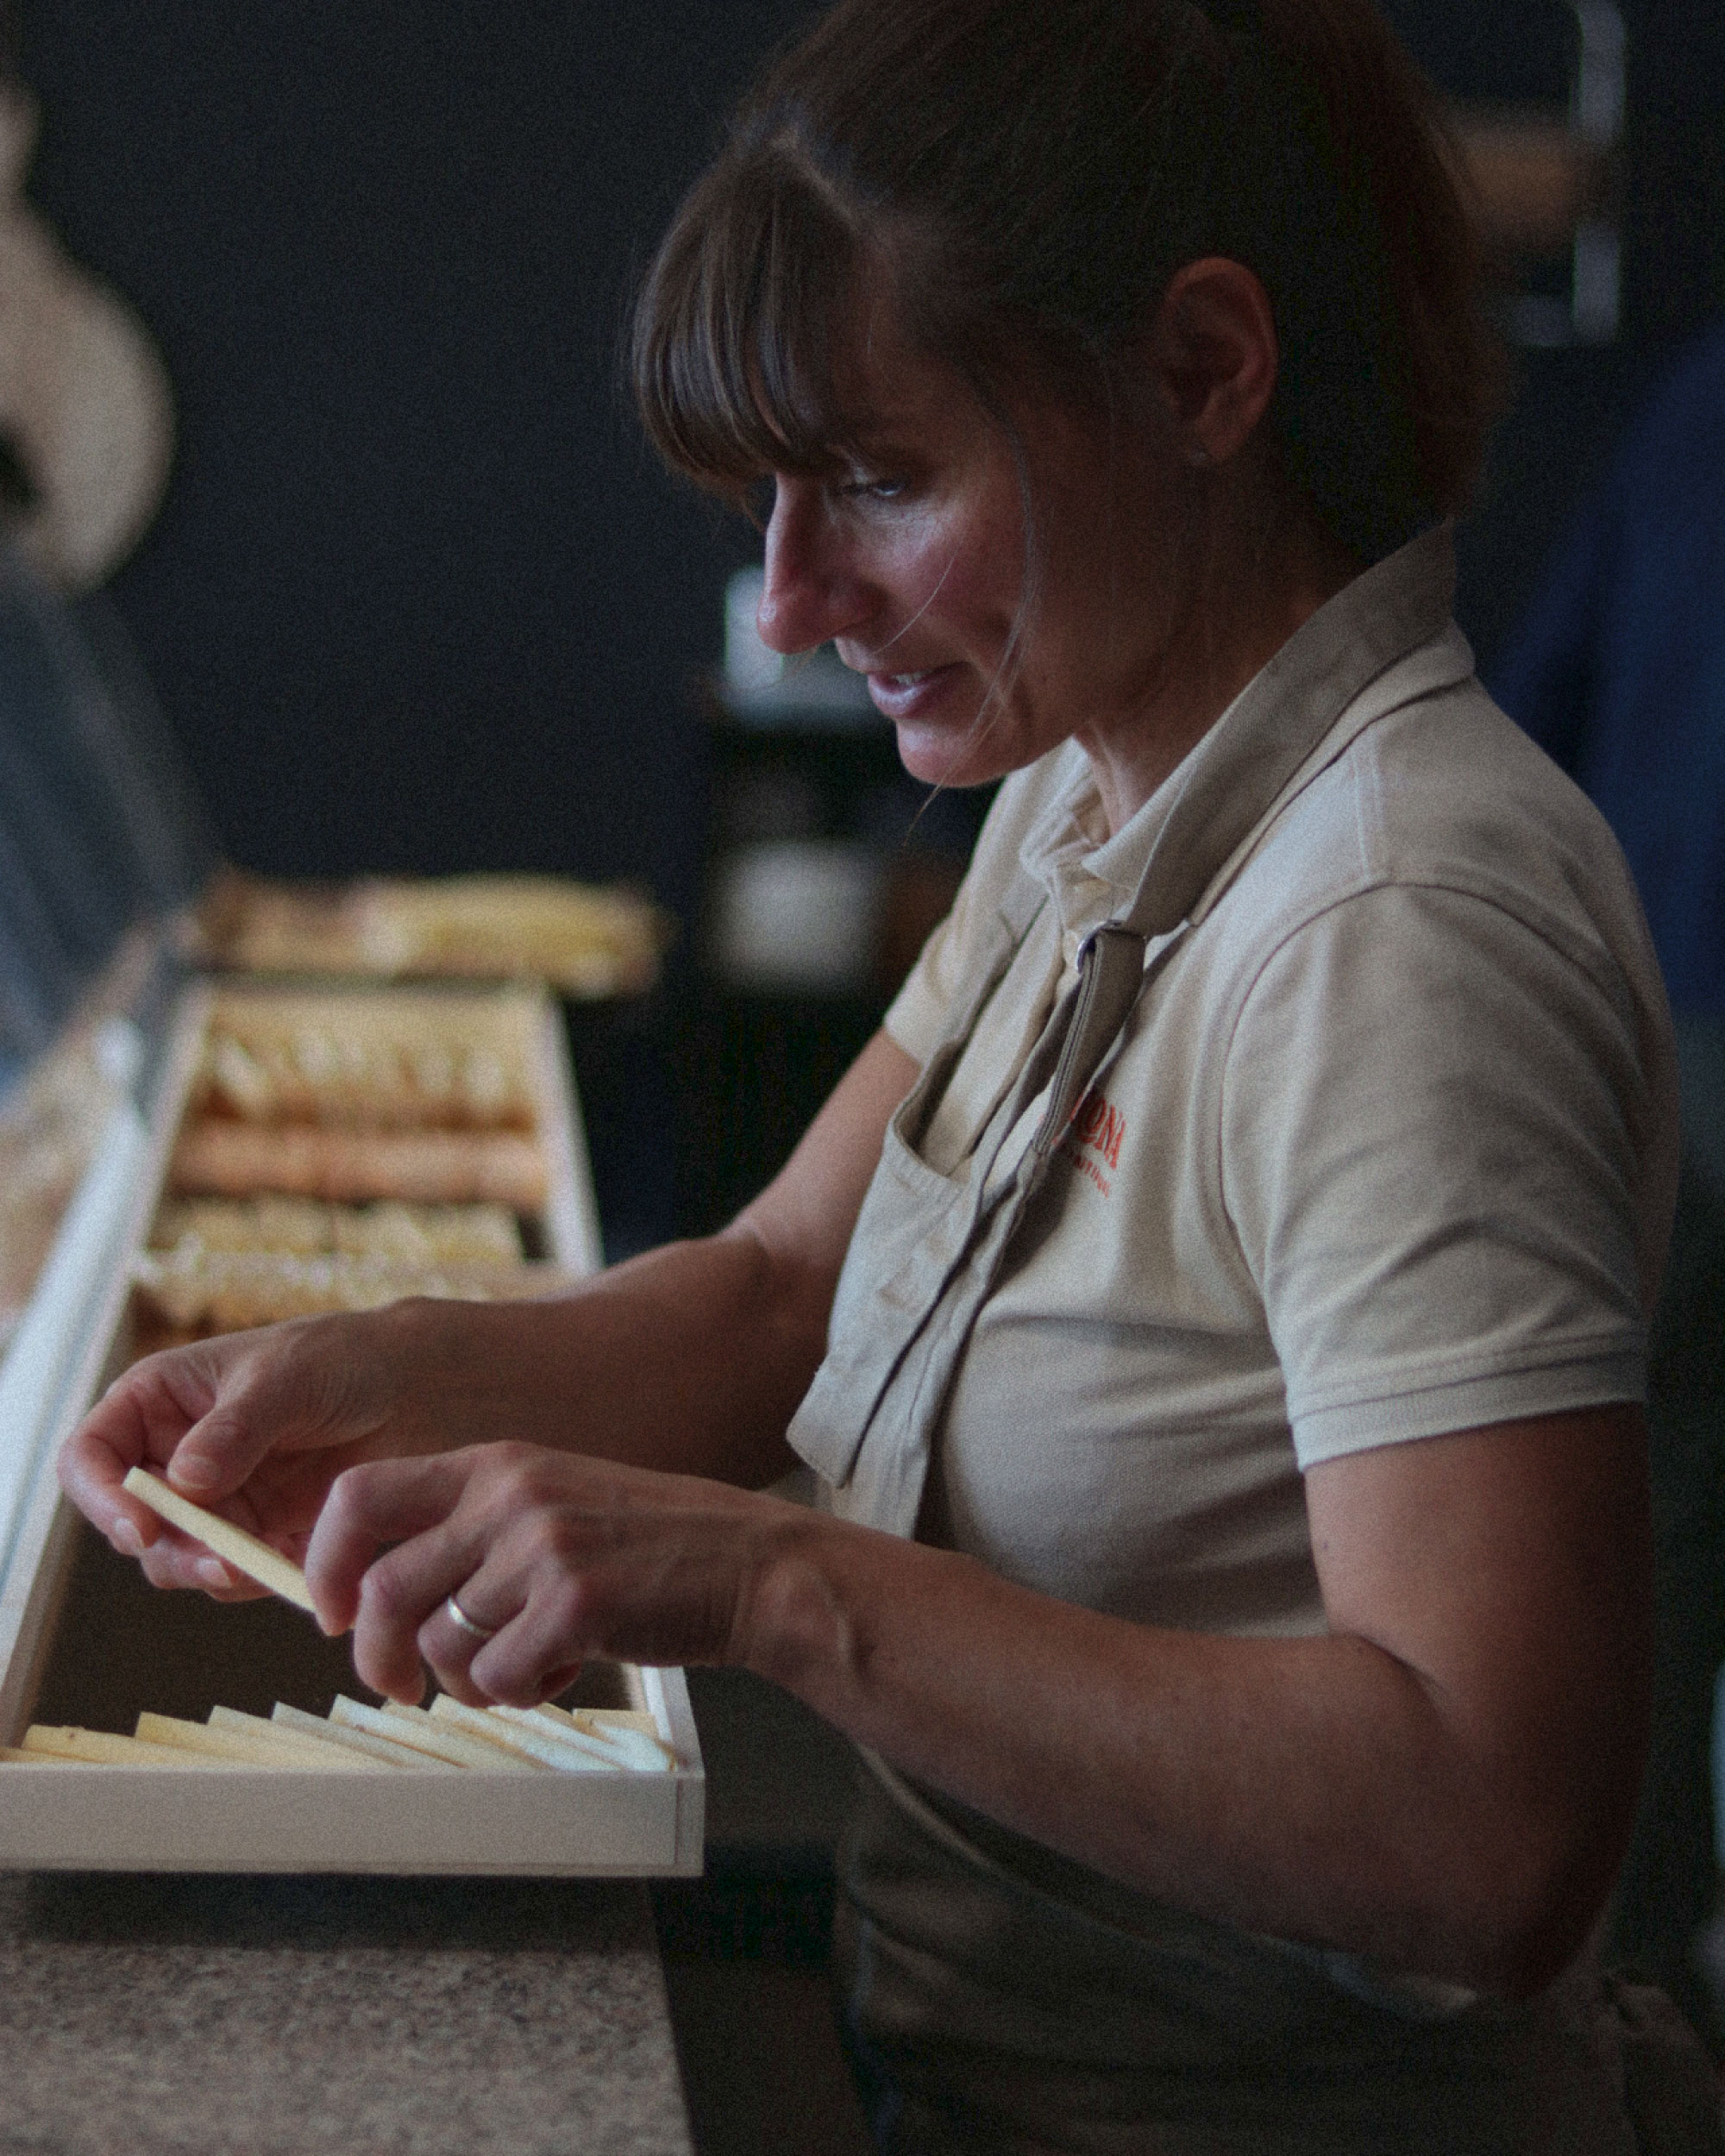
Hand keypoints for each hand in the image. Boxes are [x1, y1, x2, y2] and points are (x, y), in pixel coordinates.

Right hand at [58, 1310, 426, 1596]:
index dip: (102, 1497)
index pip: (90, 1457)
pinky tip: (297, 1563)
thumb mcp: (287, 1378)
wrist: (413, 1387)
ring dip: (212, 1570)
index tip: (141, 1528)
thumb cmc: (341, 1358)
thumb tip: (184, 1480)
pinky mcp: (255, 1534)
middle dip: (169, 1549)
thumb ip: (235, 1428)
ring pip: (178, 1559)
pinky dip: (257, 1577)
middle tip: (223, 1561)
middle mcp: (171, 1456)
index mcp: (155, 1402)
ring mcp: (212, 1501)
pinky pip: (234, 1574)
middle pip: (131, 1524)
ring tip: (263, 1561)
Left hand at [304, 1441, 805, 1704]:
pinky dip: (522, 1692)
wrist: (751, 1564)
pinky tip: (566, 1669)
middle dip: (380, 1656)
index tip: (333, 1615)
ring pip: (442, 1645)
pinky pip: (497, 1677)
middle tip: (402, 1686)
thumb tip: (382, 1596)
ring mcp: (542, 1545)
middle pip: (385, 1588)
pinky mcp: (575, 1602)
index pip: (359, 1495)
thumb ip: (475, 1531)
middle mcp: (509, 1494)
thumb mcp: (552, 1504)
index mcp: (495, 1462)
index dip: (326, 1564)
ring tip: (525, 1667)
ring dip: (470, 1681)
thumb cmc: (651, 1547)